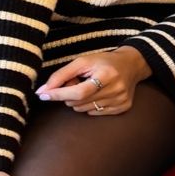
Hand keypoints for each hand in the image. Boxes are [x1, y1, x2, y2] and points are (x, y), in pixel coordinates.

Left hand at [35, 46, 151, 114]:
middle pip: (79, 102)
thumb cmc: (103, 62)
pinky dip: (89, 106)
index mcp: (106, 74)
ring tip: (88, 87)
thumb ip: (62, 75)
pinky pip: (94, 114)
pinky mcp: (122, 108)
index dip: (59, 94)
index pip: (78, 91)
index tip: (43, 95)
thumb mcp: (83, 61)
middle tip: (76, 82)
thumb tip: (43, 91)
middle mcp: (116, 89)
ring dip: (79, 101)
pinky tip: (96, 94)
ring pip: (84, 110)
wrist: (131, 65)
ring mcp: (120, 101)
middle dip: (69, 94)